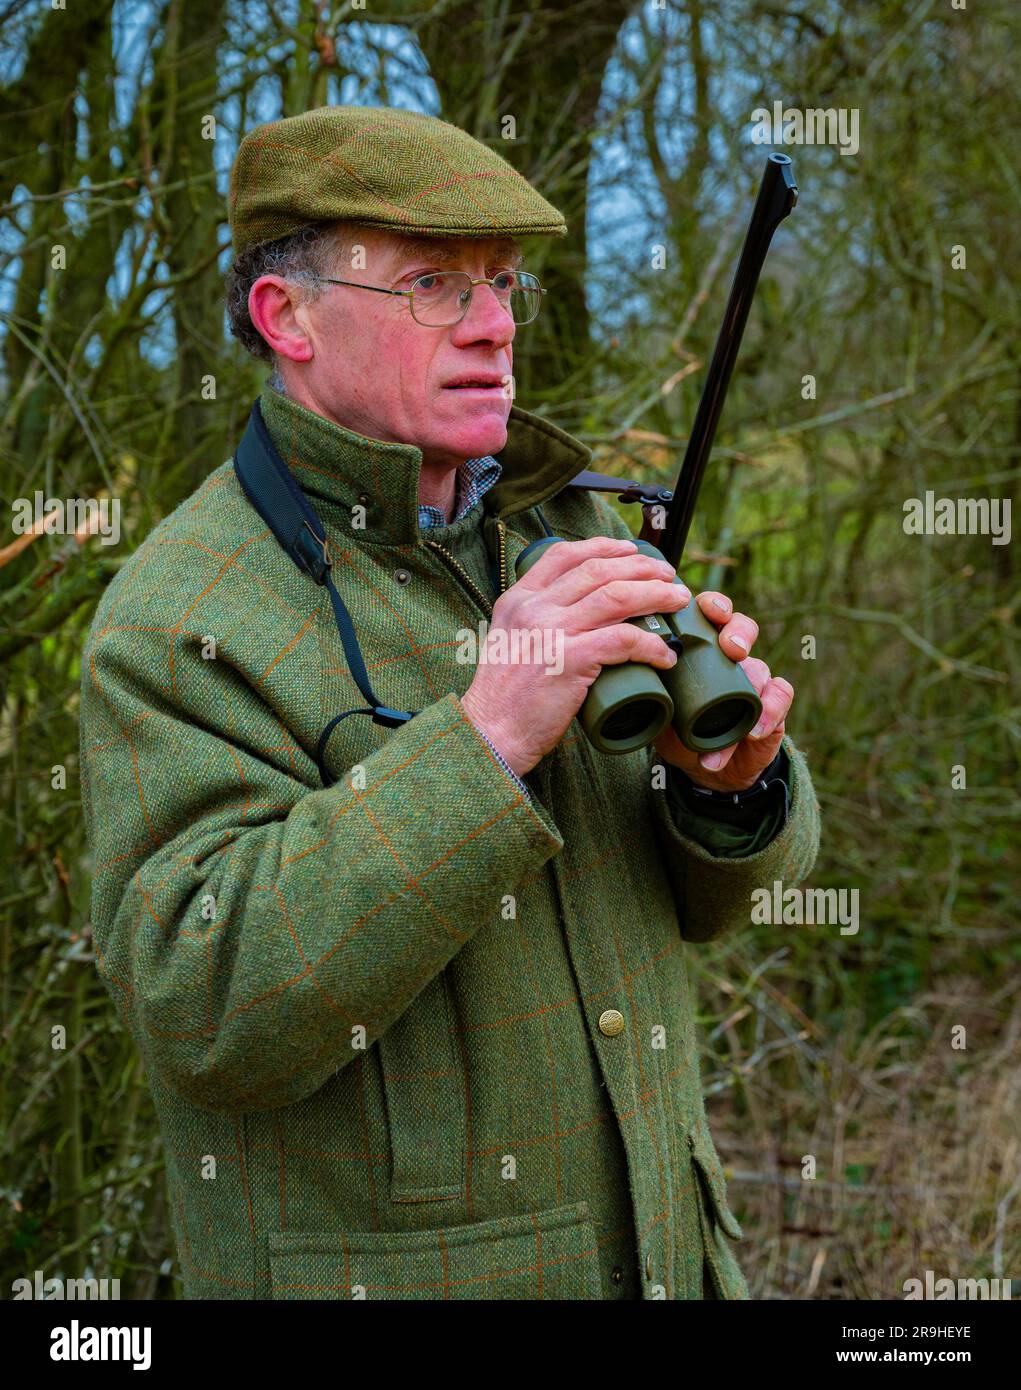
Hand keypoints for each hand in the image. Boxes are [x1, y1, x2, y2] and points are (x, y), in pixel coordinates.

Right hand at [460, 536, 689, 775]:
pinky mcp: (569, 660)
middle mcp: (533, 608)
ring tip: (678, 601)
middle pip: (598, 570)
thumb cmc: (505, 698)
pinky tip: (665, 654)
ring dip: (656, 596)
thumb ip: (535, 623)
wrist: (490, 733)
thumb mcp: (510, 643)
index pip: (564, 555)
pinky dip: (651, 645)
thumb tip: (578, 617)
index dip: (603, 547)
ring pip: (616, 597)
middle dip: (641, 567)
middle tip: (668, 576)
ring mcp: (551, 632)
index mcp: (518, 600)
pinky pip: (623, 640)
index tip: (632, 550)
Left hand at [652, 589, 793, 791]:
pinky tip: (755, 729)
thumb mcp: (656, 707)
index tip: (707, 610)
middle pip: (743, 628)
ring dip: (754, 680)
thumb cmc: (676, 727)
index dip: (713, 605)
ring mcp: (754, 680)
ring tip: (747, 691)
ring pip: (762, 665)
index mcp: (701, 648)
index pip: (712, 613)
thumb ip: (641, 688)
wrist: (703, 766)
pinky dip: (771, 711)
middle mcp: (730, 658)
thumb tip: (614, 672)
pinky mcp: (773, 706)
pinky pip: (781, 698)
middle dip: (739, 631)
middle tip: (731, 648)